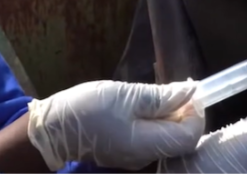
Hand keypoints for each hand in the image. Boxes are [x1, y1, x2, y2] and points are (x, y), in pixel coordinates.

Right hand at [26, 80, 203, 169]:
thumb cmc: (86, 109)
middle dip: (183, 113)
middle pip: (179, 139)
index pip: (189, 135)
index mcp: (146, 144)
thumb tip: (190, 92)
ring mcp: (134, 157)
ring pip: (165, 138)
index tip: (189, 90)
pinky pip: (150, 138)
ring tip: (155, 95)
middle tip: (173, 89)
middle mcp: (145, 157)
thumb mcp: (124, 96)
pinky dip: (154, 121)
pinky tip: (142, 106)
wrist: (50, 128)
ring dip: (168, 116)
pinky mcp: (125, 152)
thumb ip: (160, 97)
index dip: (196, 112)